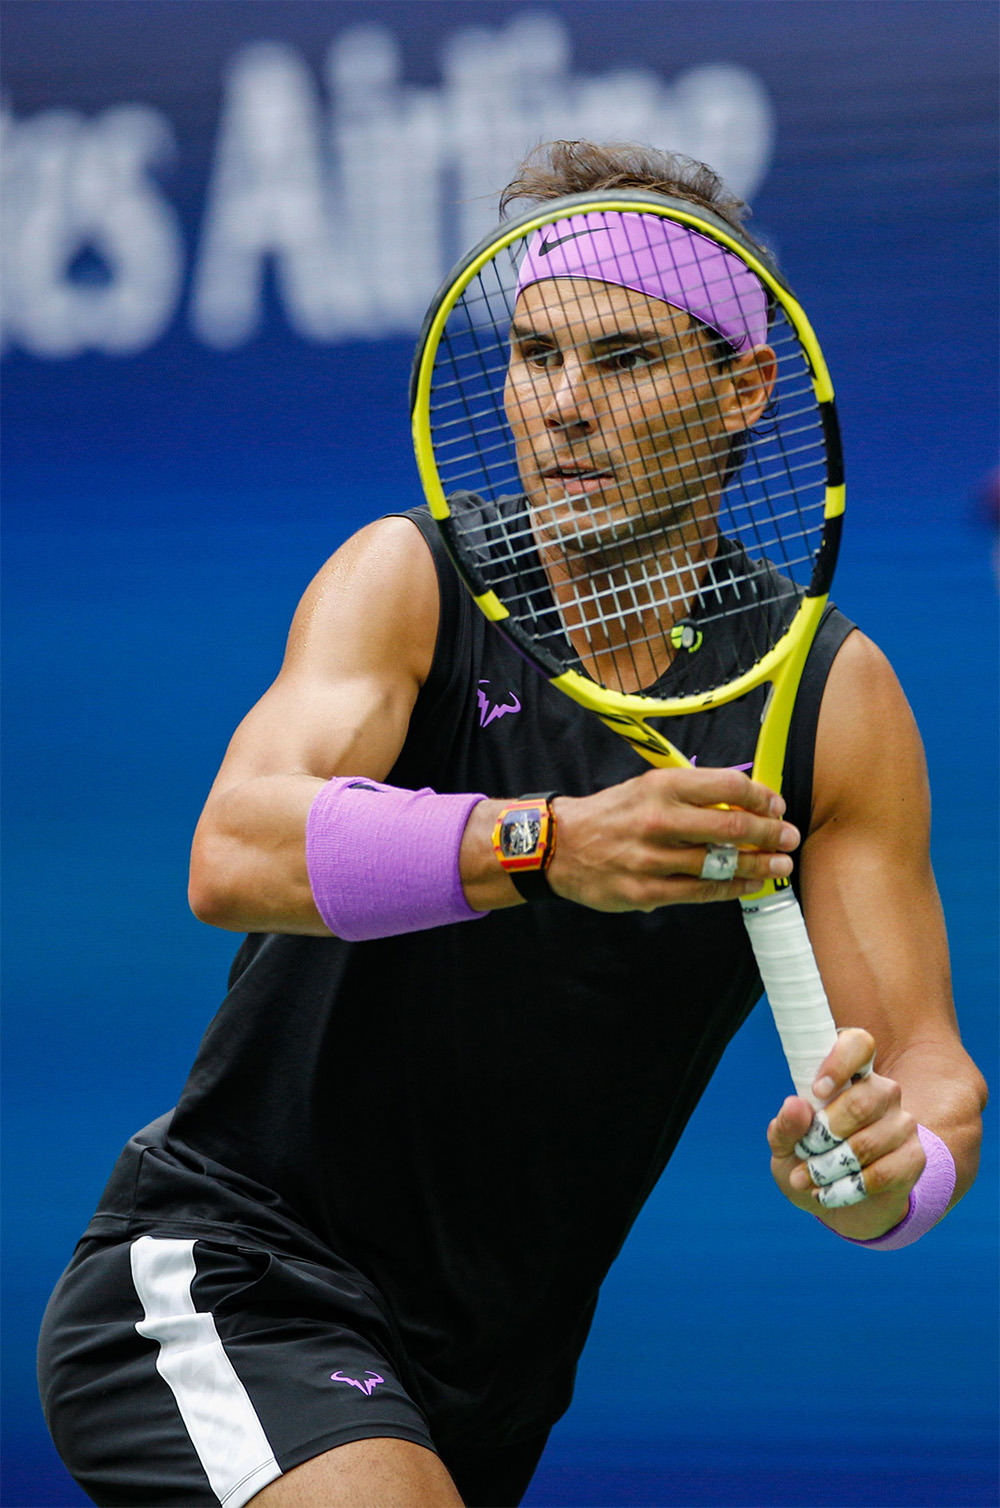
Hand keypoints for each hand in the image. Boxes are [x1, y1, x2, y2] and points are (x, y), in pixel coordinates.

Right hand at [546, 766, 799, 911]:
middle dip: (770, 833)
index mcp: (662, 786)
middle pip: (732, 827)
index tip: (776, 807)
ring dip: (759, 865)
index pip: (728, 786)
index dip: (761, 798)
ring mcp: (653, 858)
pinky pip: (702, 892)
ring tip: (779, 865)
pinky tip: (750, 884)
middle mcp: (659, 820)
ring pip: (721, 864)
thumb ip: (692, 793)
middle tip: (789, 837)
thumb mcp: (648, 787)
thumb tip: (745, 803)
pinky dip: (733, 889)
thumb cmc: (613, 814)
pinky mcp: (647, 891)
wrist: (561, 845)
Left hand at [767, 1028, 925, 1239]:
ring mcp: (902, 1124)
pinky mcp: (914, 1158)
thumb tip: (796, 1105)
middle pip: (862, 1100)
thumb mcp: (784, 1147)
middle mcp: (882, 1092)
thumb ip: (786, 1126)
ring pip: (867, 1143)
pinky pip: (882, 1173)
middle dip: (824, 1134)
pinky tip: (829, 1194)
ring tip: (809, 1179)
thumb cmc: (808, 1163)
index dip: (840, 1061)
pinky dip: (847, 1188)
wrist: (838, 1206)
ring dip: (829, 1167)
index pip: (858, 1044)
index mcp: (850, 1076)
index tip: (817, 1090)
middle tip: (804, 1153)